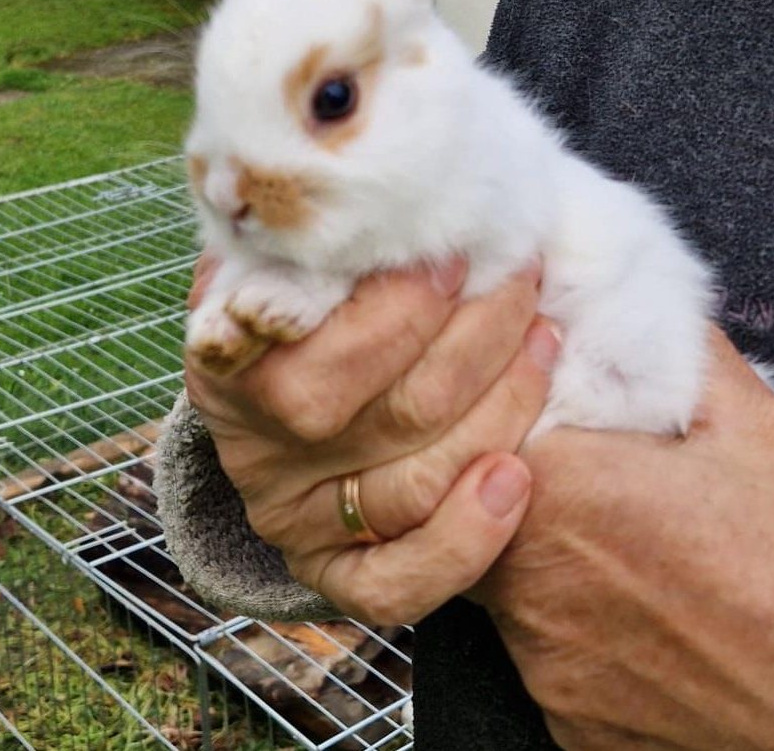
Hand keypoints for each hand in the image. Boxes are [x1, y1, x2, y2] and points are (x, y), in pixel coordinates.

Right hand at [184, 257, 559, 623]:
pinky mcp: (336, 575)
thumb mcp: (286, 262)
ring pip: (416, 481)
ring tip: (543, 336)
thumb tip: (368, 190)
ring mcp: (297, 520)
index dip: (400, 309)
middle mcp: (259, 452)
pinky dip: (469, 534)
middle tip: (520, 275)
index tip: (458, 256)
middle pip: (391, 409)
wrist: (283, 398)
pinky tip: (516, 473)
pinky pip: (399, 583)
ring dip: (503, 404)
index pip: (315, 348)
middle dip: (479, 336)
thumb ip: (313, 240)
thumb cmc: (305, 312)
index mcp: (230, 364)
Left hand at [474, 329, 773, 750]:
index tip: (539, 390)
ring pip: (507, 578)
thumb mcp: (749, 418)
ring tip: (629, 534)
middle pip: (474, 501)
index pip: (471, 423)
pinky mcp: (571, 722)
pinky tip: (646, 604)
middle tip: (587, 462)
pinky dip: (578, 618)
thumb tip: (620, 304)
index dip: (499, 398)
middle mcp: (527, 584)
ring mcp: (546, 664)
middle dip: (516, 470)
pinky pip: (549, 649)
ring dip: (546, 547)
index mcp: (555, 488)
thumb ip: (660, 347)